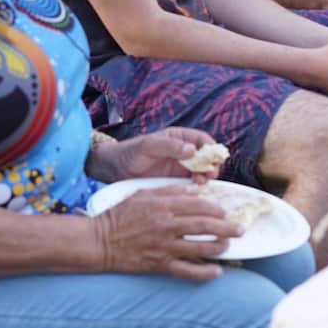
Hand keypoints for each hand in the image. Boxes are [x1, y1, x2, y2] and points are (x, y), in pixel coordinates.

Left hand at [87, 127, 222, 183]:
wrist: (114, 170)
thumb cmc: (130, 152)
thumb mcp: (148, 146)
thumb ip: (168, 146)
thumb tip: (192, 150)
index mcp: (179, 138)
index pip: (202, 140)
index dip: (211, 148)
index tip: (213, 157)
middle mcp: (184, 152)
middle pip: (207, 156)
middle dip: (212, 164)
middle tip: (210, 174)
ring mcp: (181, 167)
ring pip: (202, 171)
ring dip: (206, 176)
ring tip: (201, 182)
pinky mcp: (176, 181)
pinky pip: (193, 183)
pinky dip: (197, 186)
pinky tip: (194, 189)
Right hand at [94, 186, 237, 280]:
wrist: (98, 242)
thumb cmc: (118, 216)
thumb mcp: (141, 194)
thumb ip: (168, 192)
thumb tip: (194, 191)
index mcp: (163, 206)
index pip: (198, 205)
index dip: (215, 208)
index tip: (225, 211)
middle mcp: (166, 225)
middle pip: (205, 225)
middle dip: (227, 227)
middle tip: (240, 228)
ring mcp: (164, 247)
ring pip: (200, 247)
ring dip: (219, 246)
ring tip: (229, 245)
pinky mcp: (159, 265)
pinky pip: (187, 271)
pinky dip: (204, 273)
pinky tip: (217, 272)